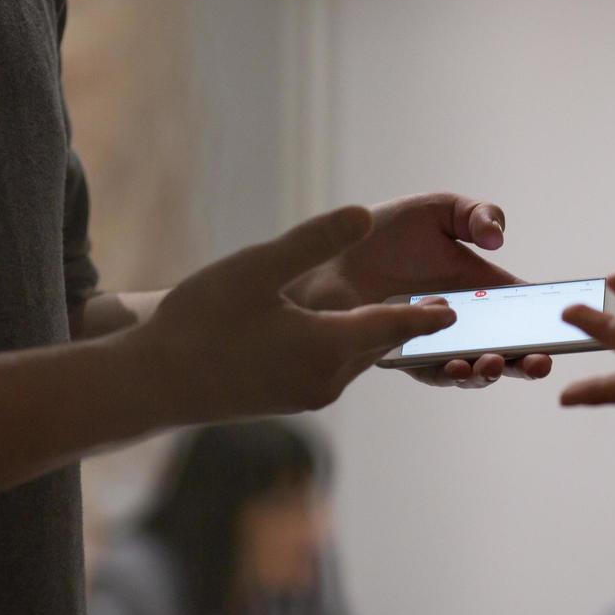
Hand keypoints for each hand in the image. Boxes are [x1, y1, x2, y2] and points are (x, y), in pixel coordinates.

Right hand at [121, 205, 456, 425]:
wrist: (151, 385)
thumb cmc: (199, 322)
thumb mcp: (257, 269)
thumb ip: (313, 240)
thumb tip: (366, 214)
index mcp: (329, 346)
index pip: (396, 324)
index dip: (430, 311)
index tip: (464, 302)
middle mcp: (329, 378)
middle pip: (383, 342)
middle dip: (416, 324)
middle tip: (454, 304)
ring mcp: (310, 394)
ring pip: (359, 356)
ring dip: (382, 335)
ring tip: (410, 312)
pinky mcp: (291, 399)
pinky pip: (337, 368)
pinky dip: (352, 347)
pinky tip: (349, 331)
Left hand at [285, 192, 552, 388]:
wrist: (328, 251)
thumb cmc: (385, 229)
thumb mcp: (439, 210)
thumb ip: (476, 214)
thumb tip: (499, 238)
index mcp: (482, 290)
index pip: (523, 314)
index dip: (545, 324)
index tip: (562, 329)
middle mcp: (464, 322)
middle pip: (508, 350)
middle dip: (528, 361)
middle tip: (540, 362)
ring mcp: (436, 343)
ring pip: (473, 370)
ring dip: (490, 372)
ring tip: (494, 363)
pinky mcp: (404, 357)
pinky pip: (432, 373)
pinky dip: (450, 373)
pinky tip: (458, 365)